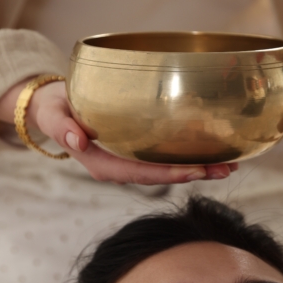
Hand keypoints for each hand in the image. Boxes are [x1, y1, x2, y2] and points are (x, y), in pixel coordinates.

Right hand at [26, 80, 236, 184]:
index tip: (196, 170)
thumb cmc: (53, 108)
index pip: (142, 173)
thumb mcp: (52, 115)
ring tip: (231, 164)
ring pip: (169, 169)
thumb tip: (77, 141)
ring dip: (200, 168)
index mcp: (103, 164)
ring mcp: (130, 161)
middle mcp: (120, 167)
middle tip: (227, 168)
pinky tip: (213, 152)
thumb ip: (61, 127)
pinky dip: (190, 156)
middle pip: (163, 175)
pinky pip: (166, 157)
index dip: (170, 173)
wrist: (52, 107)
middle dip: (196, 173)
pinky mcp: (137, 151)